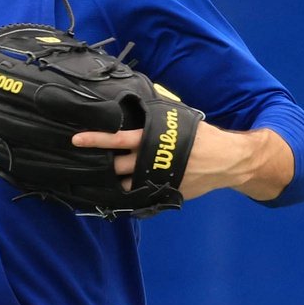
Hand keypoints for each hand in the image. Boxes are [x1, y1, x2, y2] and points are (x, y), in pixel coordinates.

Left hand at [68, 120, 295, 201]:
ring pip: (126, 186)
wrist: (227, 161)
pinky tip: (128, 190)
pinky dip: (134, 194)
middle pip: (116, 167)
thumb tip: (138, 108)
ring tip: (107, 179)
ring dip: (116, 183)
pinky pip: (142, 197)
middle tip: (89, 163)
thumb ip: (157, 119)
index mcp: (151, 140)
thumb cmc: (202, 136)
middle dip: (103, 165)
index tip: (77, 139)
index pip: (117, 139)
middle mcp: (150, 162)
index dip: (96, 139)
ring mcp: (156, 181)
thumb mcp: (179, 121)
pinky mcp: (165, 194)